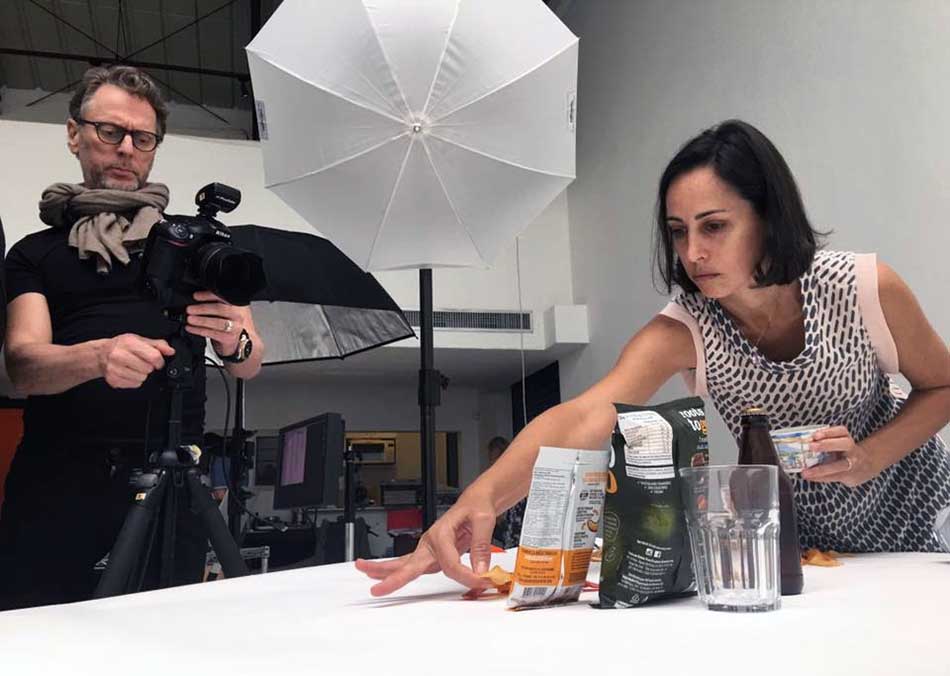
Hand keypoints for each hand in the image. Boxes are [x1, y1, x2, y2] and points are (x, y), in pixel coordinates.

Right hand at [99, 333, 174, 388]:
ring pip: (142, 378)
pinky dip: (134, 380)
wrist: (102, 354)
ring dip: (142, 374)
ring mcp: (114, 369)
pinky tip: (129, 372)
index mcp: (129, 343)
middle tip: (142, 362)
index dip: (159, 361)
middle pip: (148, 369)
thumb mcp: (140, 340)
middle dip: (149, 367)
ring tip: (134, 367)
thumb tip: (170, 351)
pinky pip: (134, 385)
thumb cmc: (122, 346)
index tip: (157, 361)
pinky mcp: (113, 380)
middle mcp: (119, 356)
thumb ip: (158, 345)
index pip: (154, 357)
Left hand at [185, 291, 250, 355]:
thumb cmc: (225, 322)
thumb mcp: (223, 310)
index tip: (195, 296)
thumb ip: (214, 302)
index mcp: (236, 304)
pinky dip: (199, 330)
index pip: (223, 297)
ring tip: (189, 319)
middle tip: (189, 309)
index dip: (208, 295)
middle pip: (220, 309)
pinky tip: (190, 328)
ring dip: (201, 320)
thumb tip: (195, 297)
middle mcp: (238, 315)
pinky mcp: (229, 338)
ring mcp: (235, 327)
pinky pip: (212, 333)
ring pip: (217, 322)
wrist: (233, 340)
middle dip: (203, 308)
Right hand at [354, 495, 496, 596]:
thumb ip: (481, 546)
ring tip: (368, 579)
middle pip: (409, 564)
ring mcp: (428, 548)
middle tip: (377, 589)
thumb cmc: (476, 506)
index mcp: (441, 533)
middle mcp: (431, 541)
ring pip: (404, 565)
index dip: (466, 576)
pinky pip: (414, 567)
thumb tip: (480, 569)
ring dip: (384, 573)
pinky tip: (384, 578)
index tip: (481, 581)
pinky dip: (398, 573)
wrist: (475, 501)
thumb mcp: (483, 520)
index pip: (450, 564)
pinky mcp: (431, 555)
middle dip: (393, 577)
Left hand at [800, 426, 879, 486]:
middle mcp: (851, 449)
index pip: (840, 431)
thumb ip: (823, 442)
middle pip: (844, 444)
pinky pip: (834, 477)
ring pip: (839, 466)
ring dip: (820, 469)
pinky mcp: (850, 476)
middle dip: (827, 445)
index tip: (815, 435)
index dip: (828, 432)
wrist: (864, 465)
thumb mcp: (836, 443)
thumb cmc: (842, 451)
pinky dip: (820, 478)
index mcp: (846, 438)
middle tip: (811, 446)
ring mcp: (852, 463)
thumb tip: (800, 444)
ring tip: (805, 472)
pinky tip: (810, 477)